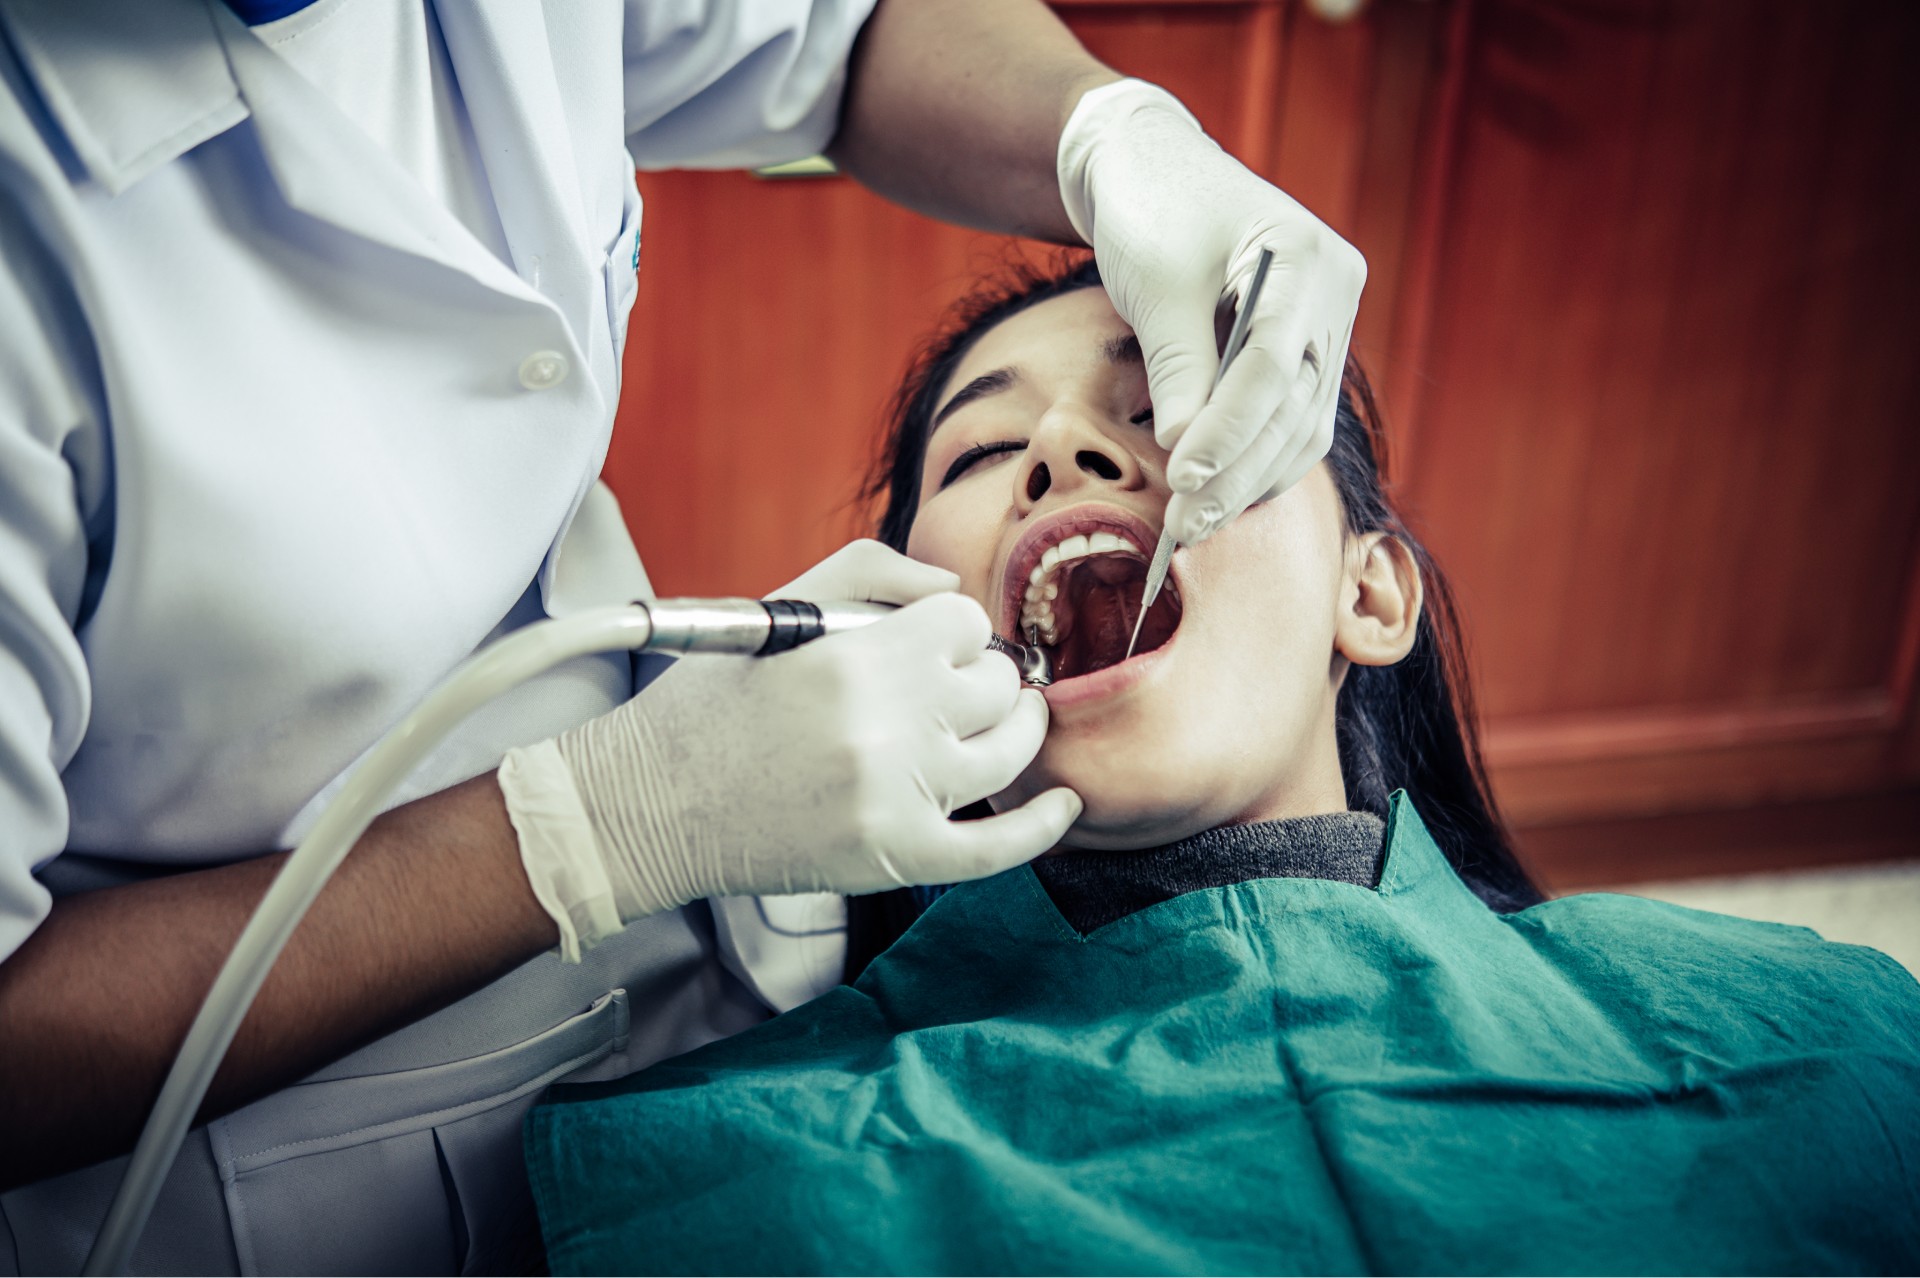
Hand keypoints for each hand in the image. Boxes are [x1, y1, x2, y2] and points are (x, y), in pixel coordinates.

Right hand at [499, 541, 1080, 959]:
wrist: (649, 805)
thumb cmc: (711, 701)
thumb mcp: (781, 605)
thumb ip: (874, 574)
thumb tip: (955, 590)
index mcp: (860, 657)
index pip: (968, 625)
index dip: (954, 632)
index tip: (933, 646)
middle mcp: (888, 726)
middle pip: (998, 687)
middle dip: (986, 679)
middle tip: (960, 688)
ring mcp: (898, 798)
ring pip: (1010, 755)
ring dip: (1019, 732)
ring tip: (1010, 724)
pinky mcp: (896, 859)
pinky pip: (998, 848)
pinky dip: (1042, 828)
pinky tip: (1066, 807)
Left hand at [1058, 79, 1365, 545]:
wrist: (1152, 168)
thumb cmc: (1151, 211)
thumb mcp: (1157, 286)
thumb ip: (1178, 369)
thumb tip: (1186, 456)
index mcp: (1308, 257)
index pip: (1275, 365)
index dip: (1229, 430)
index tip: (1182, 479)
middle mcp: (1334, 294)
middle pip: (1294, 406)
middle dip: (1236, 474)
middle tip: (1182, 528)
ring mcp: (1327, 326)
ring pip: (1300, 427)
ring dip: (1248, 482)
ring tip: (1191, 526)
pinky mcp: (1305, 354)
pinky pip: (1290, 423)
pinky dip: (1255, 464)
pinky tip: (1215, 499)